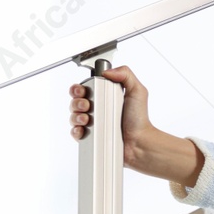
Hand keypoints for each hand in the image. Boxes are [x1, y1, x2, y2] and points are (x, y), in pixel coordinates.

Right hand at [67, 65, 202, 185]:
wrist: (140, 142)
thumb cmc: (139, 120)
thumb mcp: (137, 91)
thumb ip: (126, 75)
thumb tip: (108, 71)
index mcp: (104, 97)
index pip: (84, 89)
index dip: (79, 88)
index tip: (83, 91)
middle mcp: (97, 110)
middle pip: (75, 102)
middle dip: (76, 101)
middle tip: (87, 105)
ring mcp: (93, 124)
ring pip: (73, 116)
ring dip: (76, 115)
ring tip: (87, 118)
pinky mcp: (91, 138)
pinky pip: (75, 133)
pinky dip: (76, 130)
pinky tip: (83, 129)